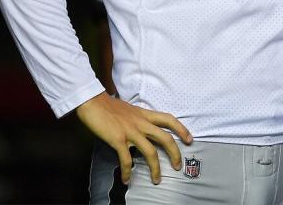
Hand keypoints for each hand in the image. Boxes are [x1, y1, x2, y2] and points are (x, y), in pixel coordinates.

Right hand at [75, 92, 192, 184]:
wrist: (93, 102)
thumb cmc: (109, 106)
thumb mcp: (131, 110)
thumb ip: (140, 118)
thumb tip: (144, 128)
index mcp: (145, 114)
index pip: (169, 119)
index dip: (182, 129)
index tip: (189, 140)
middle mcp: (141, 123)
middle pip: (165, 138)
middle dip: (175, 153)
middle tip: (178, 166)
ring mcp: (131, 132)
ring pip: (150, 152)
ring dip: (155, 168)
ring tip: (157, 180)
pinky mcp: (118, 140)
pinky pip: (126, 159)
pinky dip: (127, 171)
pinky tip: (126, 179)